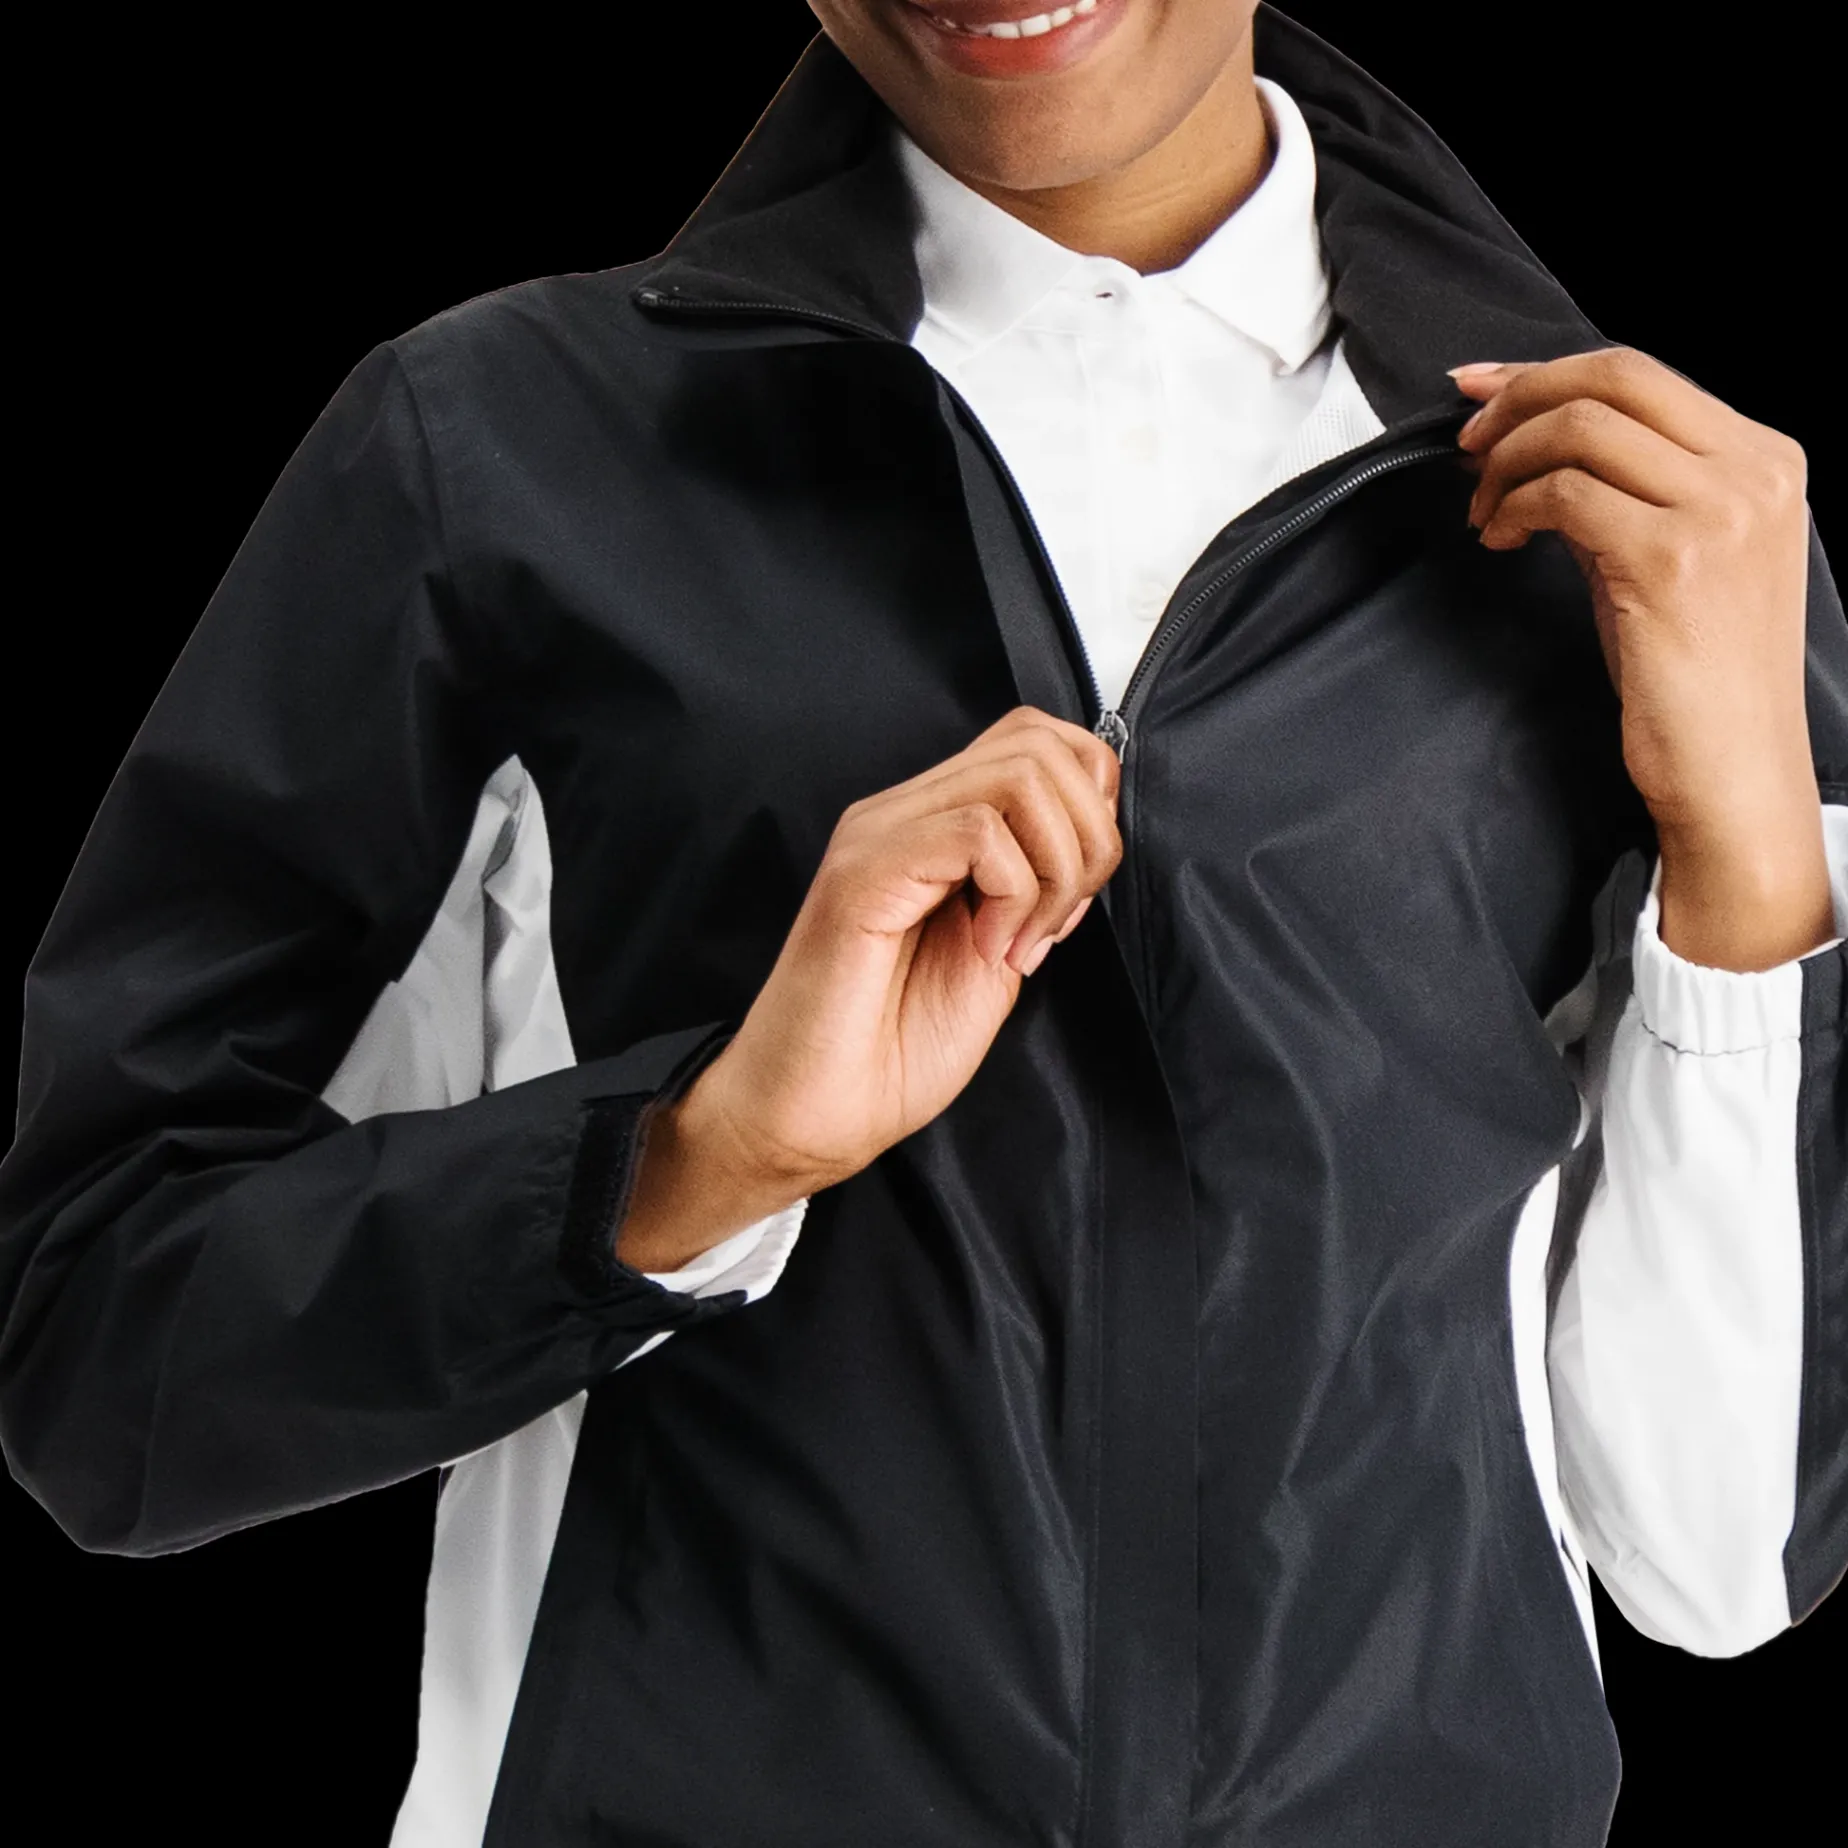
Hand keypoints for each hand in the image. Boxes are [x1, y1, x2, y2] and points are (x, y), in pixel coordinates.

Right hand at [669, 704, 1121, 1200]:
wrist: (816, 1117)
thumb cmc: (892, 1052)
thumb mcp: (998, 956)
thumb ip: (1036, 893)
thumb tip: (1089, 848)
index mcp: (931, 826)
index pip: (1038, 741)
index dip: (1091, 807)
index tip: (1075, 899)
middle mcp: (901, 812)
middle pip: (1040, 742)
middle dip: (1089, 836)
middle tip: (1058, 923)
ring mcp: (879, 834)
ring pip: (1020, 774)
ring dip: (1055, 867)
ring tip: (1022, 942)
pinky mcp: (865, 869)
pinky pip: (979, 831)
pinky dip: (1016, 894)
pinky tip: (988, 951)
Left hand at [1452, 347, 1833, 970]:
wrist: (1733, 770)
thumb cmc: (1695, 674)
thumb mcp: (1674, 555)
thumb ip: (1628, 488)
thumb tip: (1536, 440)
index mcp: (1766, 457)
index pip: (1642, 372)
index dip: (1543, 371)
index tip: (1478, 389)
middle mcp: (1754, 471)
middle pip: (1613, 376)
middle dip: (1519, 398)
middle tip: (1466, 445)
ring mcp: (1719, 512)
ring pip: (1581, 427)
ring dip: (1507, 461)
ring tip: (1483, 512)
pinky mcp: (1669, 560)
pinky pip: (1565, 494)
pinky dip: (1515, 507)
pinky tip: (1499, 539)